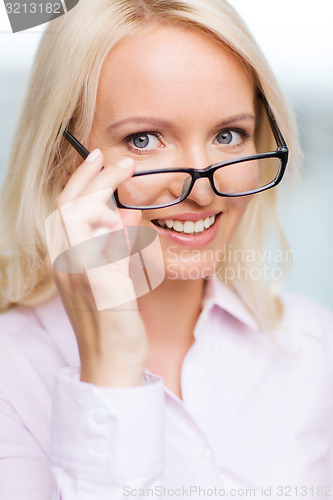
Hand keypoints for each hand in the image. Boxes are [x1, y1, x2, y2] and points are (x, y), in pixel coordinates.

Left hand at [45, 149, 148, 386]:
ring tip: (110, 180)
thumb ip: (114, 252)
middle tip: (109, 159)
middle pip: (69, 207)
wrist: (110, 366)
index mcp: (71, 261)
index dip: (99, 183)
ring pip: (74, 220)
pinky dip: (101, 221)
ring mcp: (71, 267)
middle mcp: (65, 261)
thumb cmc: (114, 335)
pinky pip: (87, 237)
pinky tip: (120, 220)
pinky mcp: (82, 275)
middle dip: (89, 179)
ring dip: (92, 196)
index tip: (124, 167)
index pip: (77, 207)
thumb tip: (122, 216)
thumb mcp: (115, 290)